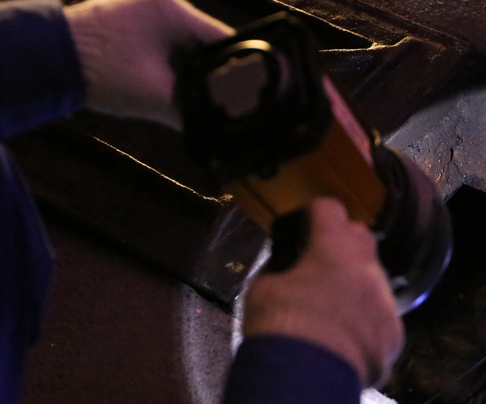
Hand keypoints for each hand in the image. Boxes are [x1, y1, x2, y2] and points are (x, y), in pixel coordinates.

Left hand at [64, 0, 234, 128]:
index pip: (225, 39)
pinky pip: (171, 42)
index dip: (244, 67)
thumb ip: (192, 112)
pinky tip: (182, 86)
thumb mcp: (155, 96)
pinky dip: (178, 64)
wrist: (49, 59)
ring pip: (190, 44)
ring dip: (198, 69)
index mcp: (172, 11)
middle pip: (210, 42)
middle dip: (219, 71)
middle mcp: (164, 2)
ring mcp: (148, 8)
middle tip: (233, 101)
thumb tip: (219, 129)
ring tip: (209, 97)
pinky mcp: (135, 19)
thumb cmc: (98, 72)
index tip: (256, 89)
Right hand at [242, 199, 403, 387]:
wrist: (306, 382)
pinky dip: (366, 322)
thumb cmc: (280, 327)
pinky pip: (382, 318)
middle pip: (361, 238)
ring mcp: (386, 302)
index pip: (329, 208)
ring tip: (332, 310)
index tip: (305, 225)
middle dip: (343, 243)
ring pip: (375, 281)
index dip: (315, 214)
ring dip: (356, 285)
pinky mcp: (395, 335)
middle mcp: (368, 269)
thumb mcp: (262, 289)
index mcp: (334, 248)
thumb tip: (287, 269)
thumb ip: (279, 270)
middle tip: (320, 262)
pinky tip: (346, 340)